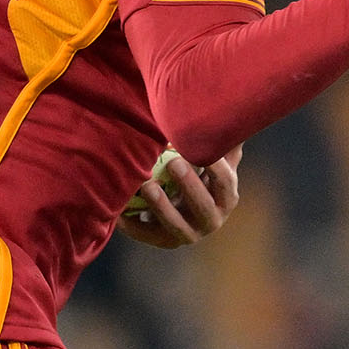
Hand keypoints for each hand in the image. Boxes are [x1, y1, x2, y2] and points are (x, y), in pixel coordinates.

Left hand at [116, 144, 242, 248]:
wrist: (181, 206)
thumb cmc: (199, 172)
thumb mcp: (213, 157)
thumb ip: (221, 140)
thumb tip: (228, 107)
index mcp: (226, 197)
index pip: (226, 183)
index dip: (216, 168)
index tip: (200, 147)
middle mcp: (212, 219)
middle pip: (203, 207)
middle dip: (189, 186)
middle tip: (173, 162)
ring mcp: (189, 234)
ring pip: (177, 226)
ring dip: (162, 207)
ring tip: (146, 185)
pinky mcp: (164, 241)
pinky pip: (148, 234)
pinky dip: (133, 224)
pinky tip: (121, 210)